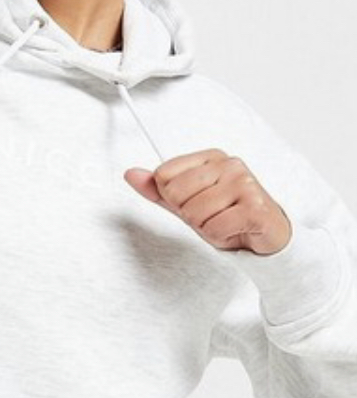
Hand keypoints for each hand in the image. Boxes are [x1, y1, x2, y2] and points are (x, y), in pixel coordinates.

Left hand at [123, 149, 292, 254]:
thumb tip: (130, 174)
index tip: (196, 202)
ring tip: (225, 223)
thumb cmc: (227, 218)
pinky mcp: (255, 207)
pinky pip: (214, 228)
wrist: (266, 239)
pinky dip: (221, 237)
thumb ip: (159, 190)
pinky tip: (235, 230)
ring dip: (207, 228)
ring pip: (194, 214)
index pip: (163, 175)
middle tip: (212, 216)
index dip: (174, 199)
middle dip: (190, 215)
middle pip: (176, 194)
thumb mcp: (187, 204)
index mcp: (211, 158)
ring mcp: (244, 183)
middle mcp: (229, 164)